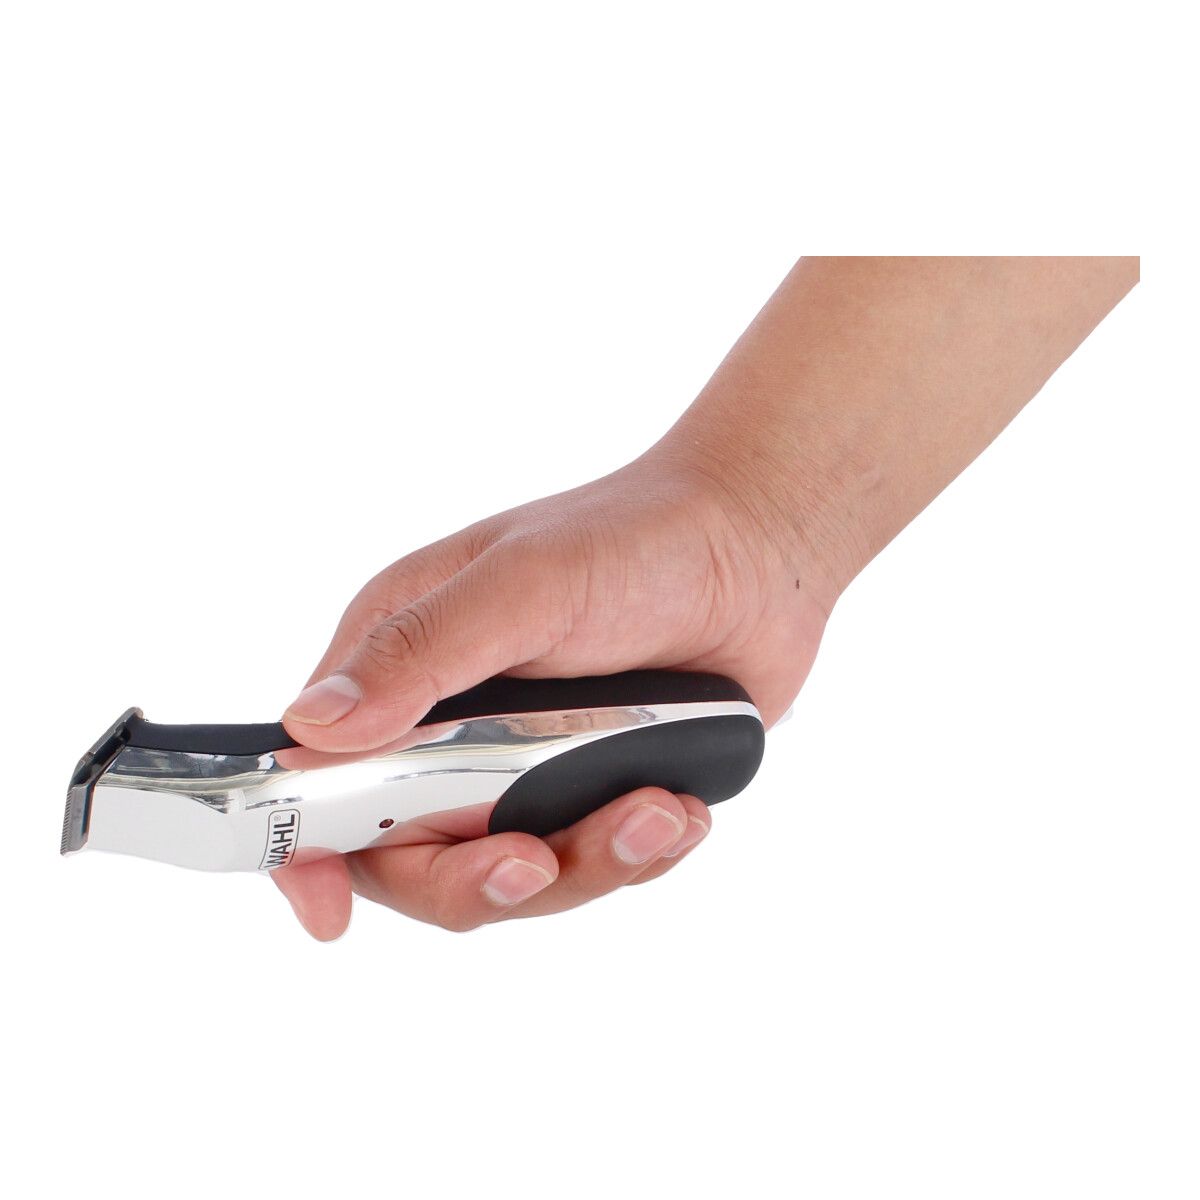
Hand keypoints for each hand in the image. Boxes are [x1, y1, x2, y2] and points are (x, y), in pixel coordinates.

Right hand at [272, 451, 834, 938]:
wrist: (757, 549)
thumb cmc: (633, 540)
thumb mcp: (524, 582)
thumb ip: (421, 652)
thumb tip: (310, 728)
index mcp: (403, 661)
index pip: (322, 777)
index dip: (309, 852)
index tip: (330, 913)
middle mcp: (450, 725)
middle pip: (414, 858)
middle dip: (480, 877)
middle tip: (539, 859)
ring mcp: (522, 765)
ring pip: (513, 876)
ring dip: (584, 863)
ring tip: (657, 809)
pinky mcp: (590, 791)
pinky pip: (590, 866)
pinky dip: (635, 855)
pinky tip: (679, 807)